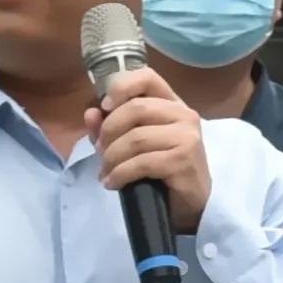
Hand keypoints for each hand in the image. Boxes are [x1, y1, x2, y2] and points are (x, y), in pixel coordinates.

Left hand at [90, 64, 212, 232]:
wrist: (191, 204)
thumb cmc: (163, 170)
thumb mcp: (132, 145)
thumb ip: (110, 127)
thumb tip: (91, 113)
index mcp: (172, 103)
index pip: (147, 77)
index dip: (121, 87)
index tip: (105, 107)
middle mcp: (184, 114)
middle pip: (135, 109)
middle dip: (109, 132)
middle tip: (101, 153)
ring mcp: (187, 136)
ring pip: (135, 138)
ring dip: (111, 158)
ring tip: (106, 172)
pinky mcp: (183, 160)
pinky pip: (141, 162)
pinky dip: (120, 174)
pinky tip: (114, 183)